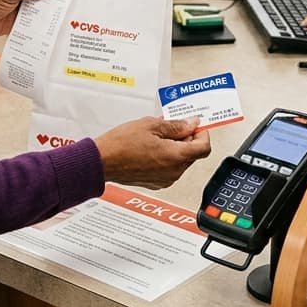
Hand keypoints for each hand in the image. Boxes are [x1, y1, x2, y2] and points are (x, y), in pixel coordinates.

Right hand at [95, 116, 211, 188]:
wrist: (102, 162)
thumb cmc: (122, 144)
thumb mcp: (152, 125)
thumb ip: (176, 125)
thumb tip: (192, 124)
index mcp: (176, 157)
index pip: (204, 147)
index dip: (202, 133)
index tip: (194, 125)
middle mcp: (174, 172)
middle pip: (193, 154)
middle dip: (187, 138)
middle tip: (172, 125)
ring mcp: (165, 179)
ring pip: (181, 161)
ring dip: (175, 147)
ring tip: (157, 135)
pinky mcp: (156, 183)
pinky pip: (169, 168)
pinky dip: (166, 157)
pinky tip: (152, 146)